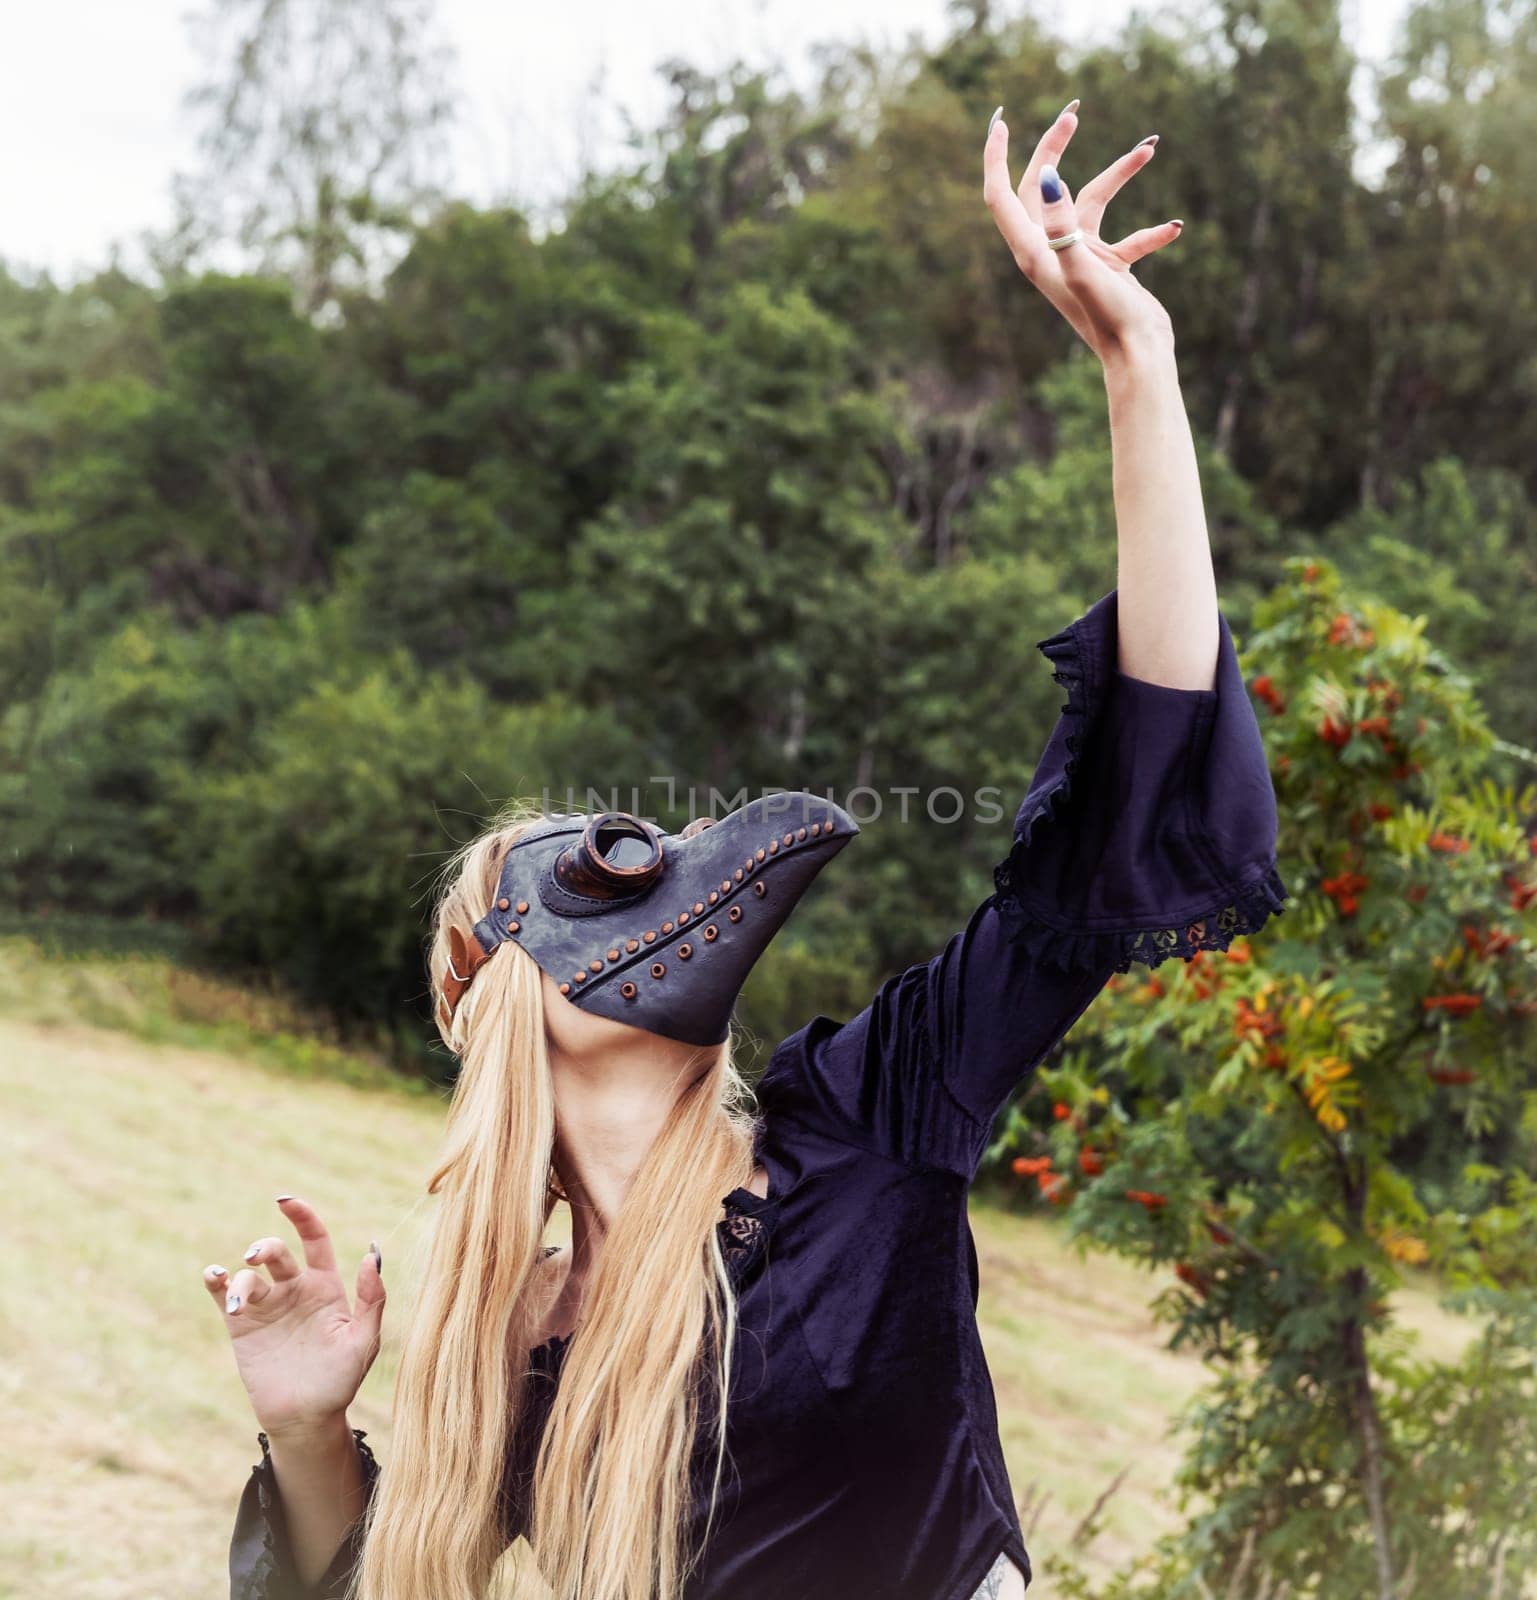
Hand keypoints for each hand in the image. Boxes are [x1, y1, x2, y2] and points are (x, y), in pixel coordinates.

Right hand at [202, 1195, 384, 1440]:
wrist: (307, 1419)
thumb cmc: (341, 1380)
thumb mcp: (364, 1340)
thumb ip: (372, 1299)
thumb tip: (371, 1254)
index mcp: (325, 1286)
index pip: (314, 1239)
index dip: (302, 1216)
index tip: (285, 1200)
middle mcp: (294, 1290)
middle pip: (276, 1253)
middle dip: (263, 1248)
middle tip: (255, 1258)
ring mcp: (266, 1308)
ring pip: (248, 1275)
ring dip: (240, 1278)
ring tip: (238, 1302)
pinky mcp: (242, 1328)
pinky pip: (224, 1296)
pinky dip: (215, 1281)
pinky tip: (212, 1275)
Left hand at [982, 99, 1181, 364]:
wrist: (1138, 356)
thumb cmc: (1109, 318)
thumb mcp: (1084, 267)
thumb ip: (1063, 224)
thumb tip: (1048, 175)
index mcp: (1034, 252)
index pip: (1002, 195)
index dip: (997, 158)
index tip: (1002, 120)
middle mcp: (1051, 252)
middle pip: (1042, 187)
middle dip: (1055, 147)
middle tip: (1073, 112)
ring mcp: (1079, 258)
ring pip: (1092, 200)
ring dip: (1119, 173)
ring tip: (1150, 148)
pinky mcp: (1106, 267)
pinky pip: (1124, 236)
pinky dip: (1148, 231)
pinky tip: (1172, 230)